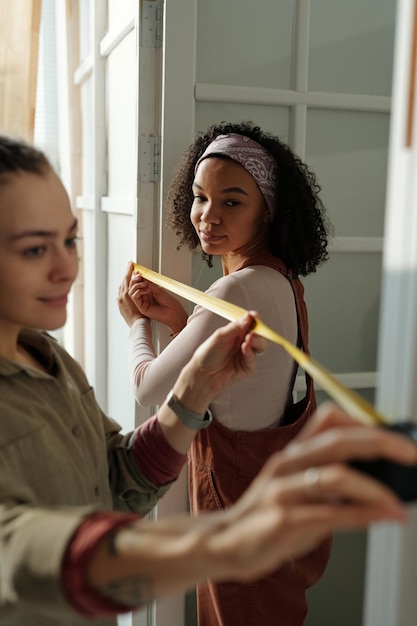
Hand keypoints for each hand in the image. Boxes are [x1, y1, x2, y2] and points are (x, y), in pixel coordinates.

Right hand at [121, 262, 187, 332]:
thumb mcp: (158, 289)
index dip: (136, 277)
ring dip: (136, 285)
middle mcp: (144, 297)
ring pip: (131, 292)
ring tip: (144, 283)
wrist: (173, 312)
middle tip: (139, 275)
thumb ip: (149, 284)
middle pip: (133, 287)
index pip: (138, 283)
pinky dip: (139, 291)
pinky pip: (135, 297)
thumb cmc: (169, 302)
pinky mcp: (142, 307)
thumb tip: (141, 276)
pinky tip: (146, 290)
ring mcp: (142, 302)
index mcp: (148, 292)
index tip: (138, 271)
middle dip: (135, 280)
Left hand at [173, 312, 266, 413]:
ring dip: (257, 341)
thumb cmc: (208, 353)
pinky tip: (245, 349)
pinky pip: (253, 359)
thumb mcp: (219, 336)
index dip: (254, 319)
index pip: (250, 323)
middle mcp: (244, 342)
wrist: (202, 374)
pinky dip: (250, 353)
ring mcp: (247, 355)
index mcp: (237, 332)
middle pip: (259, 334)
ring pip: (260, 346)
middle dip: (259, 332)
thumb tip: (249, 316)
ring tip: (249, 339)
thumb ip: (235, 327)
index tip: (255, 316)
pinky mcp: (247, 367)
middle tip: (253, 331)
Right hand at [210, 403, 416, 581]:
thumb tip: (377, 481)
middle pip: (338, 441)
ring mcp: (283, 491)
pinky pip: (329, 515)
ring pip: (335, 477)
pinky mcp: (282, 521)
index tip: (395, 438)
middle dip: (381, 444)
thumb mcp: (294, 487)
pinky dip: (361, 516)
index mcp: (293, 453)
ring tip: (396, 504)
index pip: (329, 420)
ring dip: (374, 491)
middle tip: (410, 454)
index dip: (364, 422)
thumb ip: (328, 480)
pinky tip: (381, 517)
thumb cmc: (266, 515)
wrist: (225, 541)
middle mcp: (287, 464)